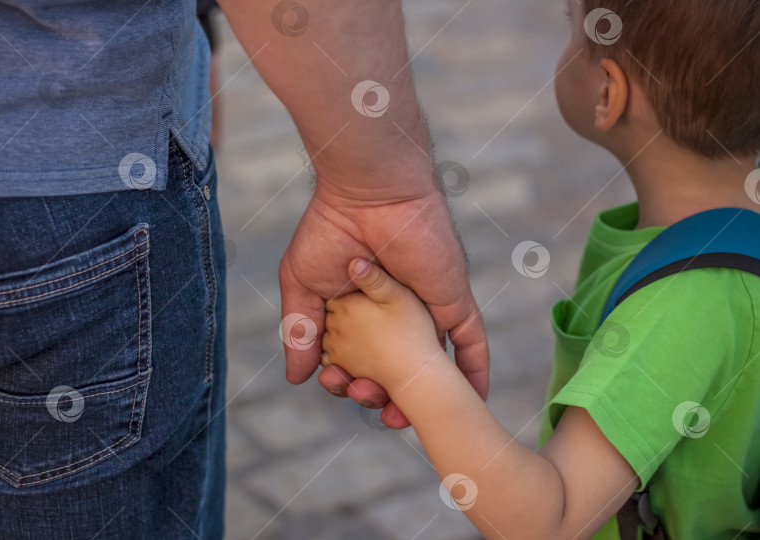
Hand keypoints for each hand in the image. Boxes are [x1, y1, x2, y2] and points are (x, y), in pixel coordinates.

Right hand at [279, 185, 489, 427]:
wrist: (369, 194)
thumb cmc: (330, 230)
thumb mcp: (303, 284)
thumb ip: (300, 331)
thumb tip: (297, 378)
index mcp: (361, 311)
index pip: (358, 359)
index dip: (347, 380)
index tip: (335, 385)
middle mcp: (396, 314)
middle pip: (394, 368)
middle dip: (379, 394)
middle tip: (365, 399)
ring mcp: (427, 309)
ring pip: (430, 365)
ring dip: (420, 397)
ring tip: (400, 420)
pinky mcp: (452, 302)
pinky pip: (471, 343)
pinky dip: (474, 372)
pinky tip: (472, 399)